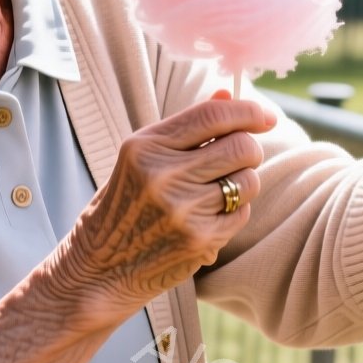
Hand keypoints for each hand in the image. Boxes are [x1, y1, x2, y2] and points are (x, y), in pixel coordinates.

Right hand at [64, 91, 275, 322]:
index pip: (213, 116)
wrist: (99, 268)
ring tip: (218, 190)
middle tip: (239, 158)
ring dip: (243, 182)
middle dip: (249, 149)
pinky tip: (209, 217)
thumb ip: (185, 127)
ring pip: (247, 180)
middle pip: (241, 146)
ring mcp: (182, 210)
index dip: (248, 111)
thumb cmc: (123, 206)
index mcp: (146, 146)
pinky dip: (234, 212)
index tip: (264, 116)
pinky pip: (242, 213)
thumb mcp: (141, 159)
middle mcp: (162, 175)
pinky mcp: (199, 240)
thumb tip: (228, 94)